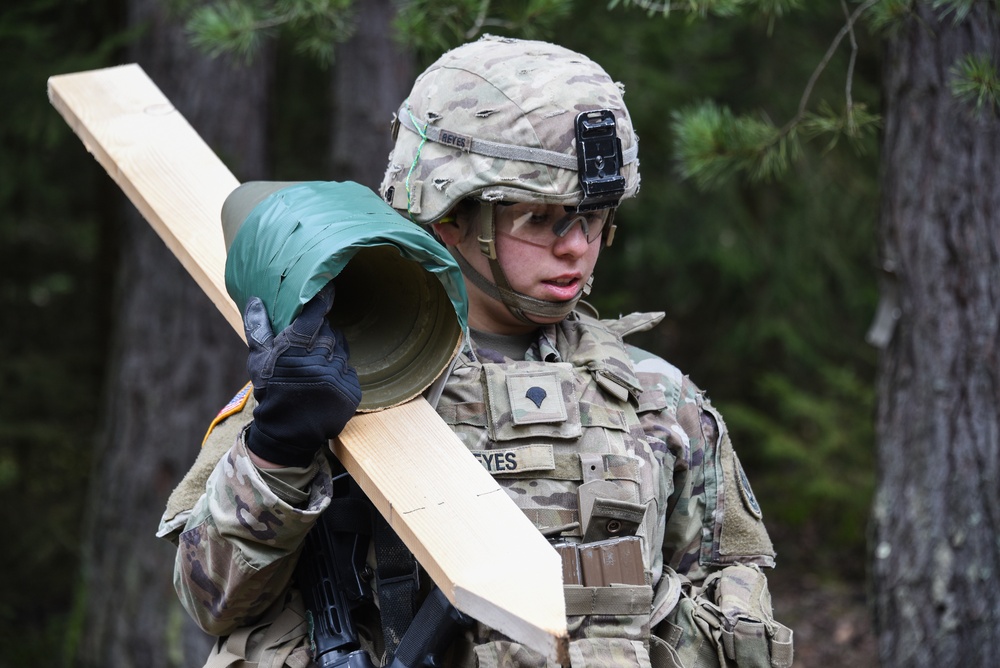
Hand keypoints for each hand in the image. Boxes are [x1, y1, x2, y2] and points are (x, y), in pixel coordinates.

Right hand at [243, 282, 361, 466]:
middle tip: (312, 342)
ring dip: (332, 352)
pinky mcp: (351, 391)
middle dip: (322, 334)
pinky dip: (340, 371)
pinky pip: (350, 370)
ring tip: (317, 364)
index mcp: (294, 351)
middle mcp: (317, 362)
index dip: (322, 301)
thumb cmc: (272, 392)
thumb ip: (258, 329)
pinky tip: (327, 380)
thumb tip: (256, 300)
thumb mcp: (259, 362)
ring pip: (341, 350)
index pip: (314, 316)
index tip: (328, 290)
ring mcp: (336, 378)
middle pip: (329, 333)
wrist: (287, 432)